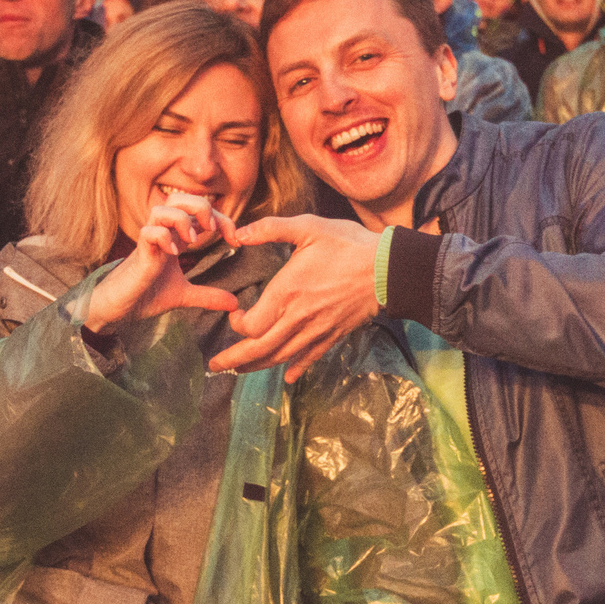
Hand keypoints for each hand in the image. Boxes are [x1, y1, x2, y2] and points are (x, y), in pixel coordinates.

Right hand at [83, 193, 243, 333]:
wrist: (120, 308)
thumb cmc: (146, 294)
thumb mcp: (184, 295)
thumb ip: (208, 295)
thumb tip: (235, 304)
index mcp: (174, 237)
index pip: (199, 213)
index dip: (221, 219)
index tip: (235, 240)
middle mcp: (162, 233)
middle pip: (178, 198)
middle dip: (200, 206)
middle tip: (212, 229)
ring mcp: (149, 242)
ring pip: (162, 209)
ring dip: (181, 219)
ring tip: (191, 241)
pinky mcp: (139, 254)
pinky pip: (148, 232)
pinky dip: (164, 238)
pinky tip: (174, 254)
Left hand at [209, 214, 383, 381]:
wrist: (389, 268)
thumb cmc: (348, 245)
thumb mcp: (308, 227)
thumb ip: (270, 229)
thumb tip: (238, 234)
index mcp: (287, 293)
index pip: (252, 325)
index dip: (238, 325)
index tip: (236, 315)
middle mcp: (298, 318)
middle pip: (260, 349)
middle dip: (234, 359)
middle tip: (215, 365)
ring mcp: (317, 330)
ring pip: (281, 357)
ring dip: (258, 366)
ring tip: (240, 370)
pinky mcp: (333, 335)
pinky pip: (310, 358)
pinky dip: (296, 369)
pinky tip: (288, 376)